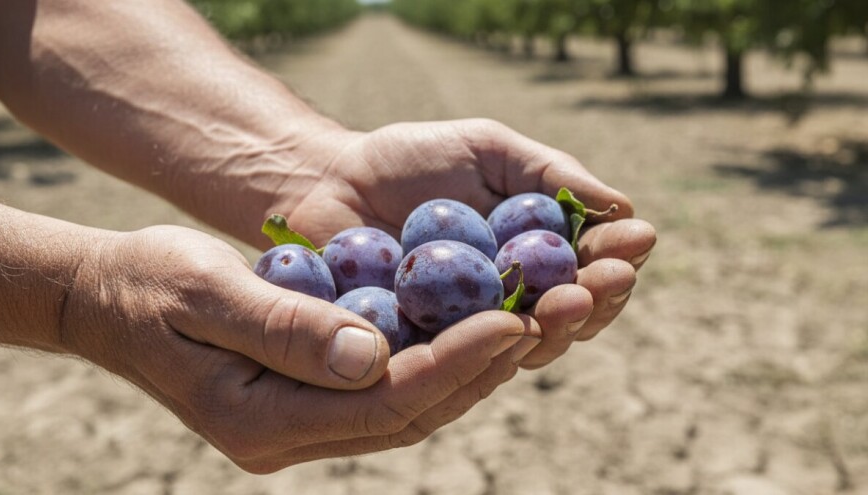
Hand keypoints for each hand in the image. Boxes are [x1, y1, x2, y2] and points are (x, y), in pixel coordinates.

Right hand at [61, 225, 540, 471]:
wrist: (111, 296)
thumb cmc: (148, 284)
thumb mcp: (206, 292)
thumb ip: (285, 327)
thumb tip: (372, 355)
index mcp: (262, 421)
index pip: (383, 404)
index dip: (454, 363)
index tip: (512, 320)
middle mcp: (290, 434)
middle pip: (408, 413)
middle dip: (480, 369)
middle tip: (542, 321)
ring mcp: (302, 419)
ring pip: (407, 404)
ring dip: (470, 366)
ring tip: (528, 321)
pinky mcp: (310, 394)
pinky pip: (388, 385)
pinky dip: (435, 355)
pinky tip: (474, 321)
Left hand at [275, 119, 655, 367]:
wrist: (328, 183)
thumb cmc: (411, 160)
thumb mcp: (489, 150)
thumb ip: (550, 174)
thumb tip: (624, 208)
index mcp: (538, 249)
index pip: (593, 264)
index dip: (617, 256)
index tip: (634, 241)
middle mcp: (516, 295)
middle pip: (574, 313)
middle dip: (598, 298)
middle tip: (603, 281)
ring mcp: (474, 327)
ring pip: (532, 343)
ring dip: (559, 328)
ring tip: (568, 302)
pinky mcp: (431, 351)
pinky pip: (471, 358)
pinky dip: (498, 348)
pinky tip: (515, 331)